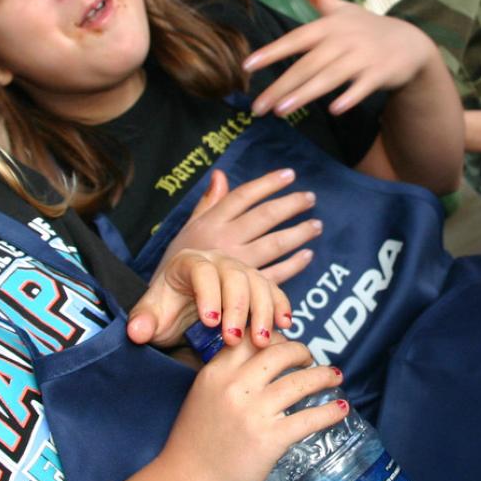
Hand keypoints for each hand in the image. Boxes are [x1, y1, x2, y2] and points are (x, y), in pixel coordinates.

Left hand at [127, 248, 290, 349]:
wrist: (184, 312)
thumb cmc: (168, 312)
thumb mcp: (152, 317)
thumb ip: (143, 322)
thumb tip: (137, 332)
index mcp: (189, 263)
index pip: (202, 271)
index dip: (208, 294)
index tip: (210, 322)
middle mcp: (218, 261)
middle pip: (235, 276)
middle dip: (238, 308)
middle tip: (234, 340)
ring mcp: (241, 271)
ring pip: (259, 282)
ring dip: (263, 311)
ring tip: (261, 340)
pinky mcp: (258, 285)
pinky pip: (274, 290)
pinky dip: (281, 306)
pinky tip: (284, 325)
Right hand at [161, 337, 349, 480]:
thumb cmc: (194, 442)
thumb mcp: (203, 396)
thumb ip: (227, 377)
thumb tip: (260, 364)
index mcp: (216, 372)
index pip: (251, 338)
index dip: (274, 337)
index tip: (286, 343)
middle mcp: (235, 386)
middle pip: (280, 353)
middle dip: (302, 352)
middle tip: (311, 359)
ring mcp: (254, 412)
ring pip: (300, 382)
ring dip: (323, 376)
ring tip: (334, 377)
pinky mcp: (270, 438)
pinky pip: (309, 418)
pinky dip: (329, 412)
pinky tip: (341, 409)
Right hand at [162, 168, 322, 282]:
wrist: (164, 306)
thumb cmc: (178, 266)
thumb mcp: (188, 230)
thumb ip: (207, 204)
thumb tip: (221, 175)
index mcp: (210, 223)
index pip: (242, 196)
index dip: (267, 184)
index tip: (289, 174)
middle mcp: (224, 240)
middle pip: (263, 217)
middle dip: (290, 205)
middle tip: (310, 198)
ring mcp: (235, 264)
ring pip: (273, 244)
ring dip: (298, 233)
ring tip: (316, 226)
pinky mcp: (244, 288)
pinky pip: (274, 274)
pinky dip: (293, 265)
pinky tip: (306, 256)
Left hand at [245, 0, 434, 116]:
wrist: (410, 42)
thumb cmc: (368, 28)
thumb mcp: (344, 9)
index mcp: (330, 26)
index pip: (295, 39)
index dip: (272, 51)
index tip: (247, 65)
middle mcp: (343, 39)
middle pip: (308, 64)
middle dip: (281, 85)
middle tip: (258, 106)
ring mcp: (363, 56)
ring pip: (329, 77)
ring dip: (305, 94)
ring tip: (281, 110)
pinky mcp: (380, 72)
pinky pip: (362, 86)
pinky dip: (350, 97)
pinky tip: (334, 110)